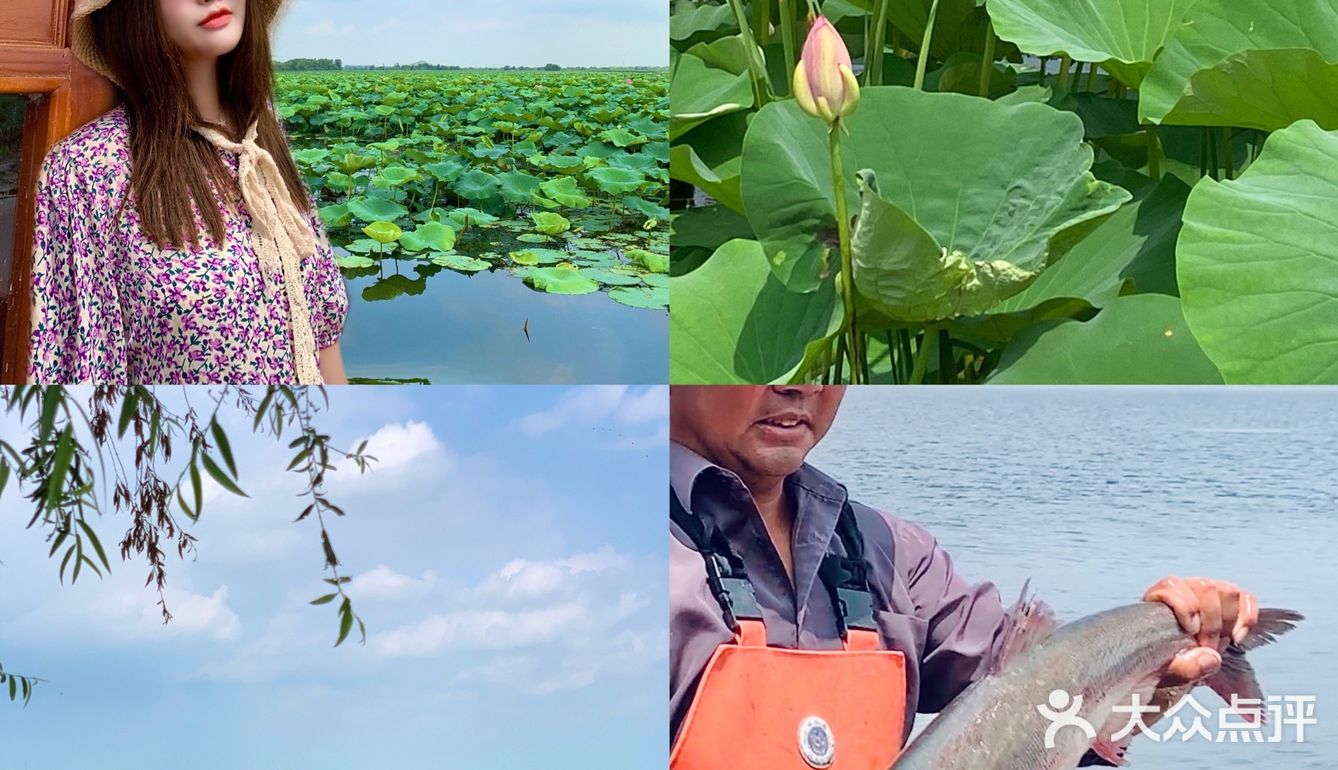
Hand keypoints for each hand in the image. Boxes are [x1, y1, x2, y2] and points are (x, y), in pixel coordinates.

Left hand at [1142, 576, 1257, 685]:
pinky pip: (1246, 599)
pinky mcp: (1230, 604)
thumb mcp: (1163, 674)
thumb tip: (1211, 657)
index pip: (1173, 586)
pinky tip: (1237, 639)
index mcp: (1158, 599)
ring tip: (1216, 647)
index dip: (1185, 608)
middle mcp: (1184, 590)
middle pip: (1207, 589)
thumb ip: (1181, 668)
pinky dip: (1247, 618)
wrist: (1172, 673)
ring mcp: (1208, 596)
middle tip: (1206, 649)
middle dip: (1211, 624)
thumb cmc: (1162, 667)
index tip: (1191, 634)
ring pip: (1228, 592)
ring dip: (1228, 624)